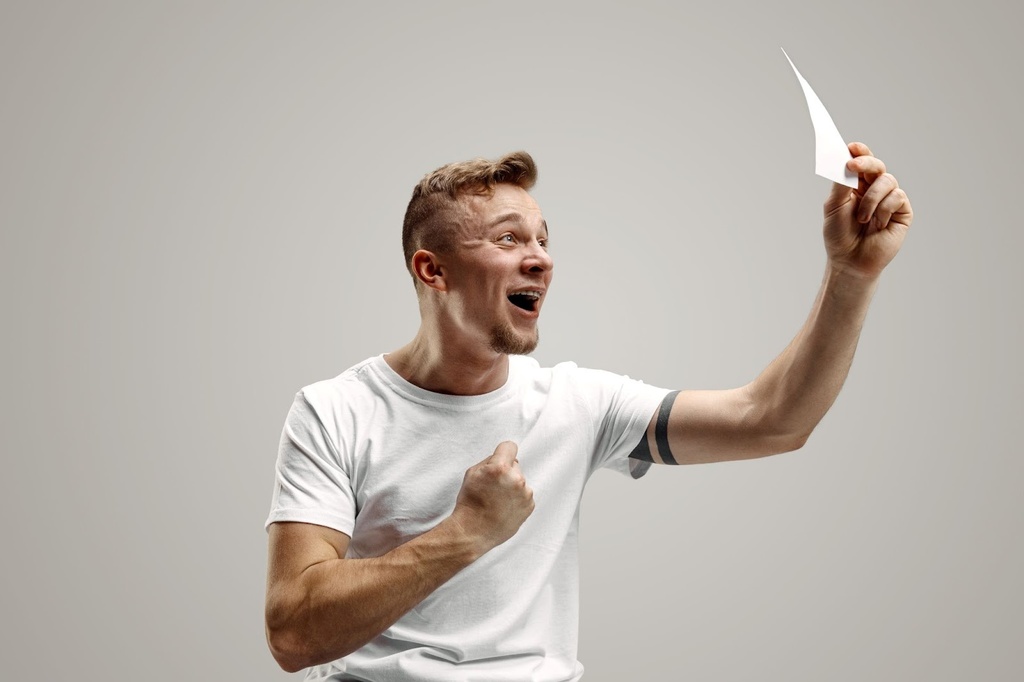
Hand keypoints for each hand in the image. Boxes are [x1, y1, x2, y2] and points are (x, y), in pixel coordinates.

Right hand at [450, 441, 534, 553]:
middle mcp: (516, 479)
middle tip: (492, 487)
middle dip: (506, 472)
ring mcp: (525, 494)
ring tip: (497, 500)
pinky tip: (503, 508)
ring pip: (520, 481)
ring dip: (512, 486)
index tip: (500, 459)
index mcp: (500, 468)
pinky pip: (524, 495)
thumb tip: (501, 456)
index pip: (510, 446)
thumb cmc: (469, 502)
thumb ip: (489, 461)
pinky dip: (516, 499)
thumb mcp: (472, 474)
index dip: (502, 452)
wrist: (473, 532)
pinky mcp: (530, 506)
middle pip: (515, 465)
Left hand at [822, 142, 913, 278]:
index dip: (859, 152)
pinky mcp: (902, 211)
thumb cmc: (839, 235)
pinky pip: (897, 197)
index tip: (851, 147)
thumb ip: (840, 183)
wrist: (850, 261)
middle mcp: (875, 189)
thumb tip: (846, 161)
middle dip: (865, 163)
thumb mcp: (833, 206)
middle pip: (876, 165)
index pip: (861, 162)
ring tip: (862, 219)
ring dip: (871, 199)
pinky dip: (883, 209)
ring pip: (887, 180)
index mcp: (857, 185)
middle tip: (852, 165)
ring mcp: (889, 199)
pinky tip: (877, 224)